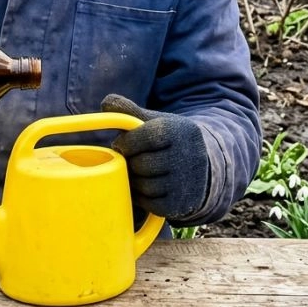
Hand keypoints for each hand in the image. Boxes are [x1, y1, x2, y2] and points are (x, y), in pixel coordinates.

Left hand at [101, 94, 209, 219]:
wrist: (201, 166)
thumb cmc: (168, 140)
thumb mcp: (155, 121)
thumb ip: (129, 111)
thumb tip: (106, 102)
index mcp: (178, 132)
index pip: (146, 137)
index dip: (127, 142)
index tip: (122, 144)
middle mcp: (186, 157)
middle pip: (142, 164)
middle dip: (130, 162)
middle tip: (129, 160)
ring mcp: (185, 182)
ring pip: (145, 185)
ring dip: (134, 180)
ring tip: (136, 172)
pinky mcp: (181, 203)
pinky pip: (150, 204)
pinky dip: (142, 197)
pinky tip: (143, 187)